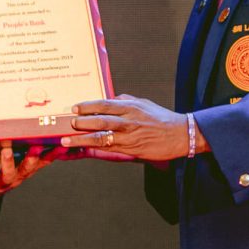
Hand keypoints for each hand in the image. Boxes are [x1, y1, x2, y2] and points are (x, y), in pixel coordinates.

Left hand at [0, 141, 63, 207]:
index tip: (63, 145)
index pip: (43, 163)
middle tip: (37, 146)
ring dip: (8, 160)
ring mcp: (0, 183)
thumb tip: (37, 131)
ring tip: (7, 147)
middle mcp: (15, 178)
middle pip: (27, 169)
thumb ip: (26, 152)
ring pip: (7, 173)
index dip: (53, 155)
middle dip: (33, 158)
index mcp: (24, 172)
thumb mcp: (15, 166)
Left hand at [62, 94, 205, 162]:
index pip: (105, 104)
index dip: (88, 106)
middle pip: (100, 120)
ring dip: (81, 139)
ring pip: (101, 137)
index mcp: (131, 107)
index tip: (75, 108)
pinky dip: (93, 149)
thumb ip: (126, 101)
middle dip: (82, 122)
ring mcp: (129, 136)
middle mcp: (129, 121)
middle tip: (69, 123)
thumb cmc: (163, 119)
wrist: (181, 135)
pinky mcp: (131, 150)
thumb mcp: (144, 104)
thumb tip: (111, 99)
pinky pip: (108, 149)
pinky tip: (83, 150)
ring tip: (67, 139)